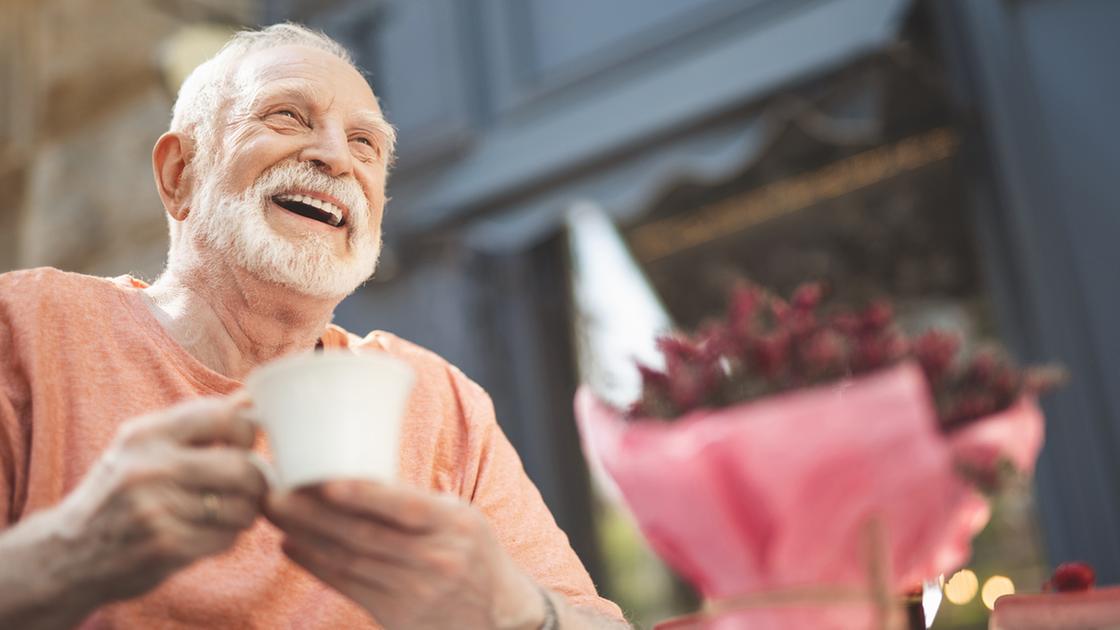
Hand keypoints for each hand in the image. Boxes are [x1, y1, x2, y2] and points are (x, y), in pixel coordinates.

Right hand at [42, 395, 266, 604]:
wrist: (68, 554)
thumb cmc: (119, 493)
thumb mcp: (142, 447)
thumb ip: (195, 424)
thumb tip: (248, 398)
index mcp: (146, 434)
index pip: (225, 418)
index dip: (247, 433)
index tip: (242, 447)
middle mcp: (150, 468)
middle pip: (242, 467)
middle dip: (255, 481)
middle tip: (247, 488)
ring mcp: (157, 509)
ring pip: (241, 507)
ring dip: (242, 513)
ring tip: (224, 513)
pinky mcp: (165, 547)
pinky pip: (226, 538)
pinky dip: (225, 538)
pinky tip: (205, 535)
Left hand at [265, 480, 545, 629]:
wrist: (499, 616)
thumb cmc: (473, 553)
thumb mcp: (461, 518)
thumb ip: (415, 502)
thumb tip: (353, 472)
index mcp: (456, 524)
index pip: (406, 506)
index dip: (363, 494)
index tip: (323, 480)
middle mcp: (437, 559)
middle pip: (365, 535)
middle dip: (313, 514)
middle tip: (276, 493)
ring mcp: (416, 592)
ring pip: (349, 560)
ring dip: (305, 537)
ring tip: (275, 514)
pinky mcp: (397, 615)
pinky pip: (348, 586)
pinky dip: (316, 565)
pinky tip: (292, 546)